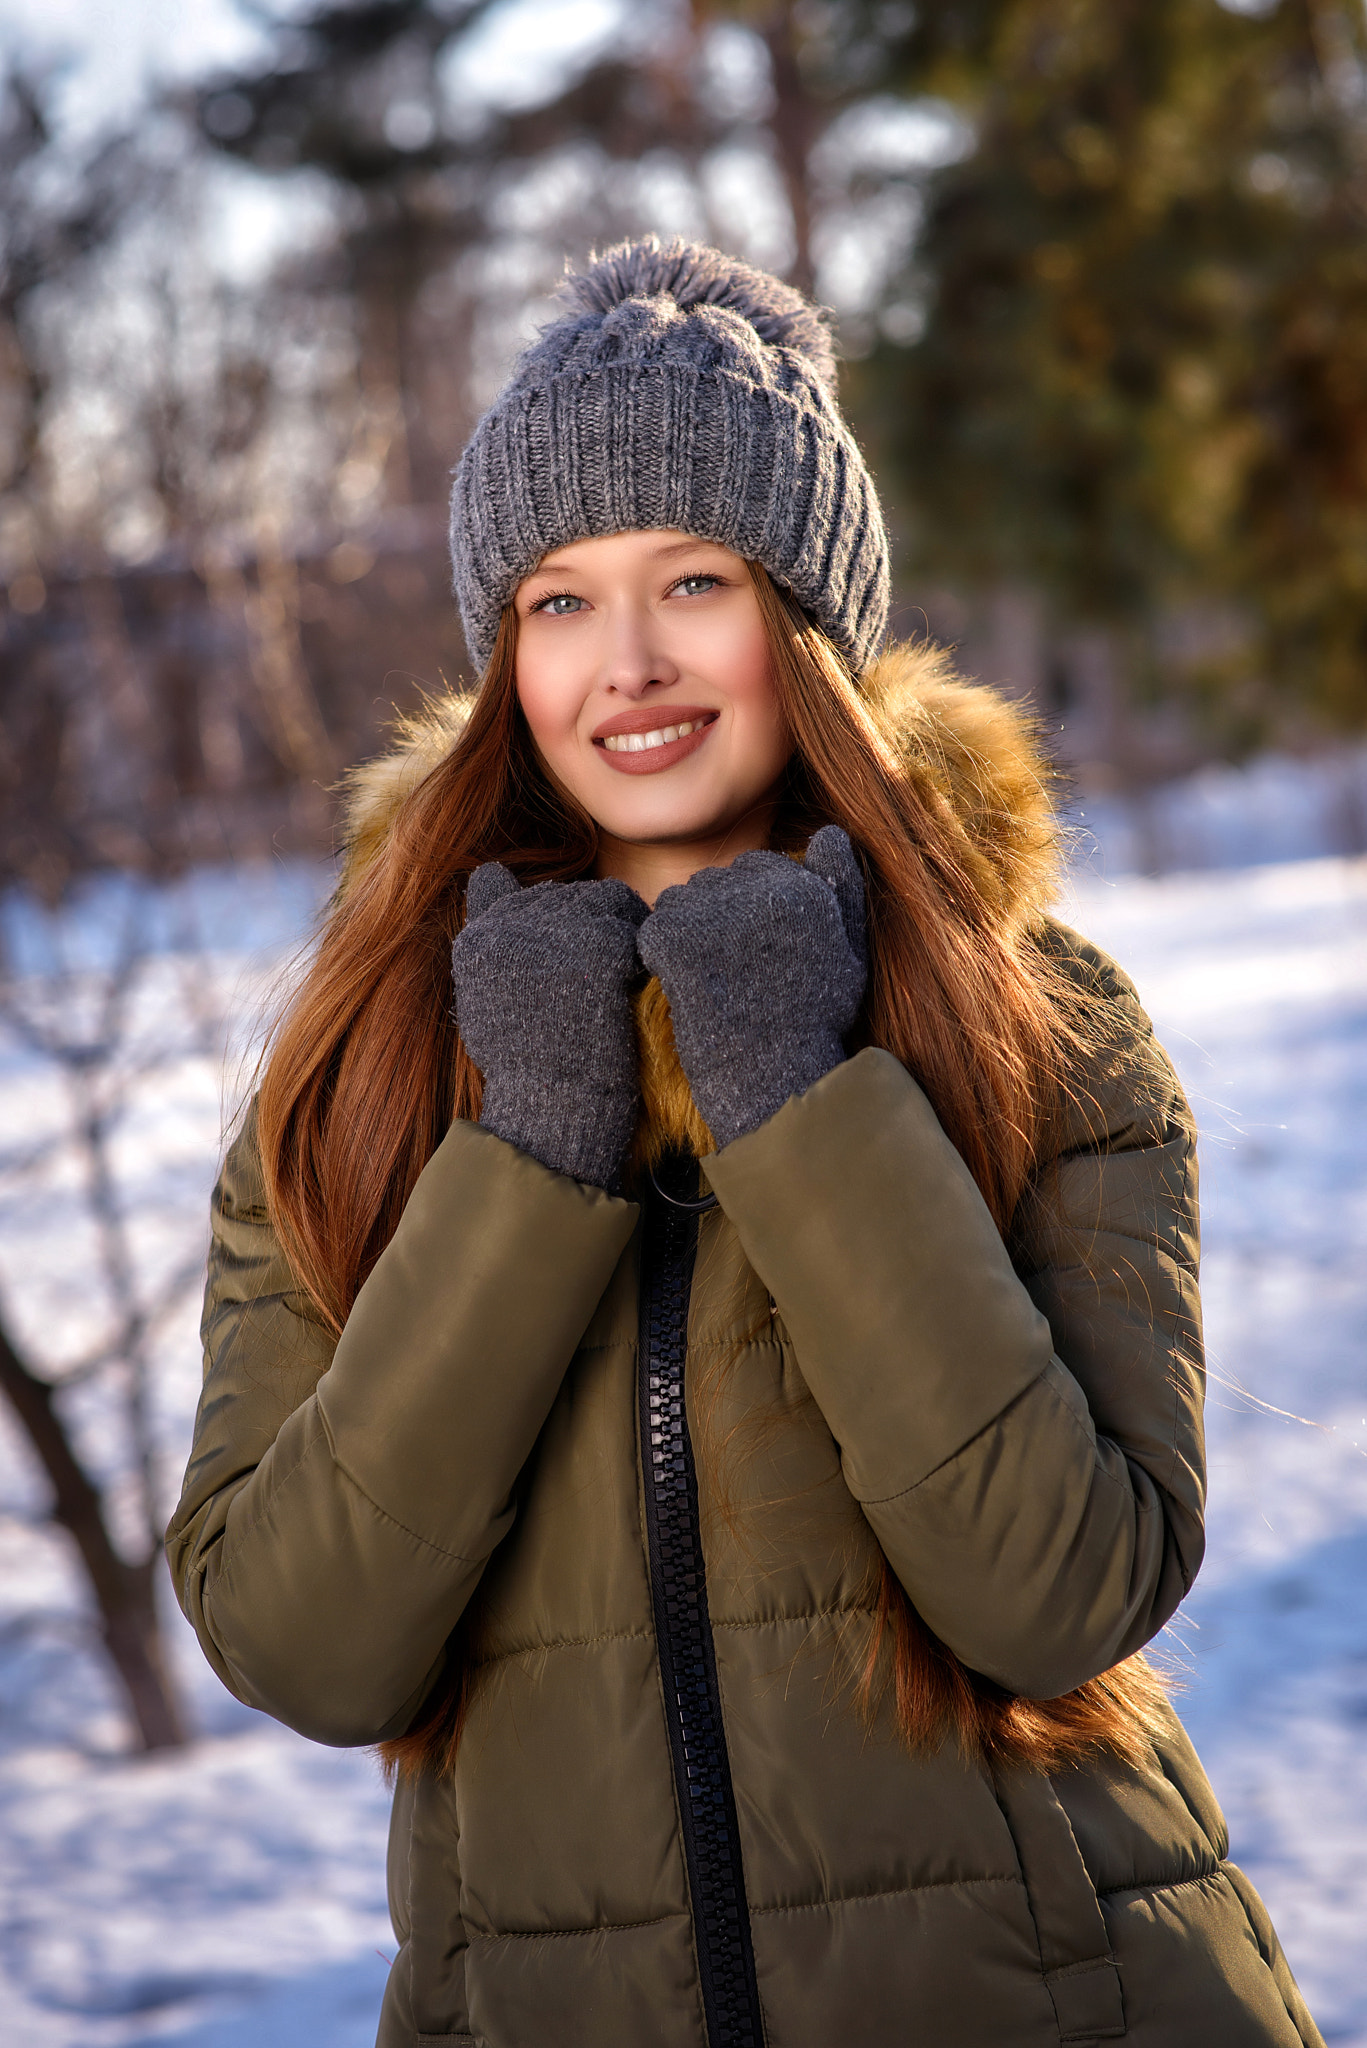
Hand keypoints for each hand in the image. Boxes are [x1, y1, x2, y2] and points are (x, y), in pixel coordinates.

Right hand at [451, 865, 648, 1188]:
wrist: (555, 1109)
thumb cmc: (526, 1065)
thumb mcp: (486, 996)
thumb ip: (486, 932)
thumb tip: (490, 872)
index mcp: (477, 939)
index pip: (510, 890)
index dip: (544, 919)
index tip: (561, 958)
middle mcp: (507, 926)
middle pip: (564, 894)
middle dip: (589, 923)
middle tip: (602, 975)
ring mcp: (552, 933)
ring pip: (603, 899)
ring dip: (620, 930)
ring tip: (619, 978)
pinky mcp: (596, 946)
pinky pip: (630, 925)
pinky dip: (640, 952)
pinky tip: (633, 985)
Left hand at [636, 826, 867, 1148]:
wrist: (774, 1077)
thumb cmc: (813, 1019)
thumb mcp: (848, 950)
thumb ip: (842, 885)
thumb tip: (831, 830)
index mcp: (801, 885)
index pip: (757, 867)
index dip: (750, 910)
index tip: (755, 953)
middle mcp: (760, 888)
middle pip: (717, 879)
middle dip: (718, 915)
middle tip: (731, 971)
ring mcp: (715, 911)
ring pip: (681, 899)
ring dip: (687, 931)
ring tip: (711, 980)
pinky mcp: (676, 937)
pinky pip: (654, 928)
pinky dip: (660, 955)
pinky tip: (684, 986)